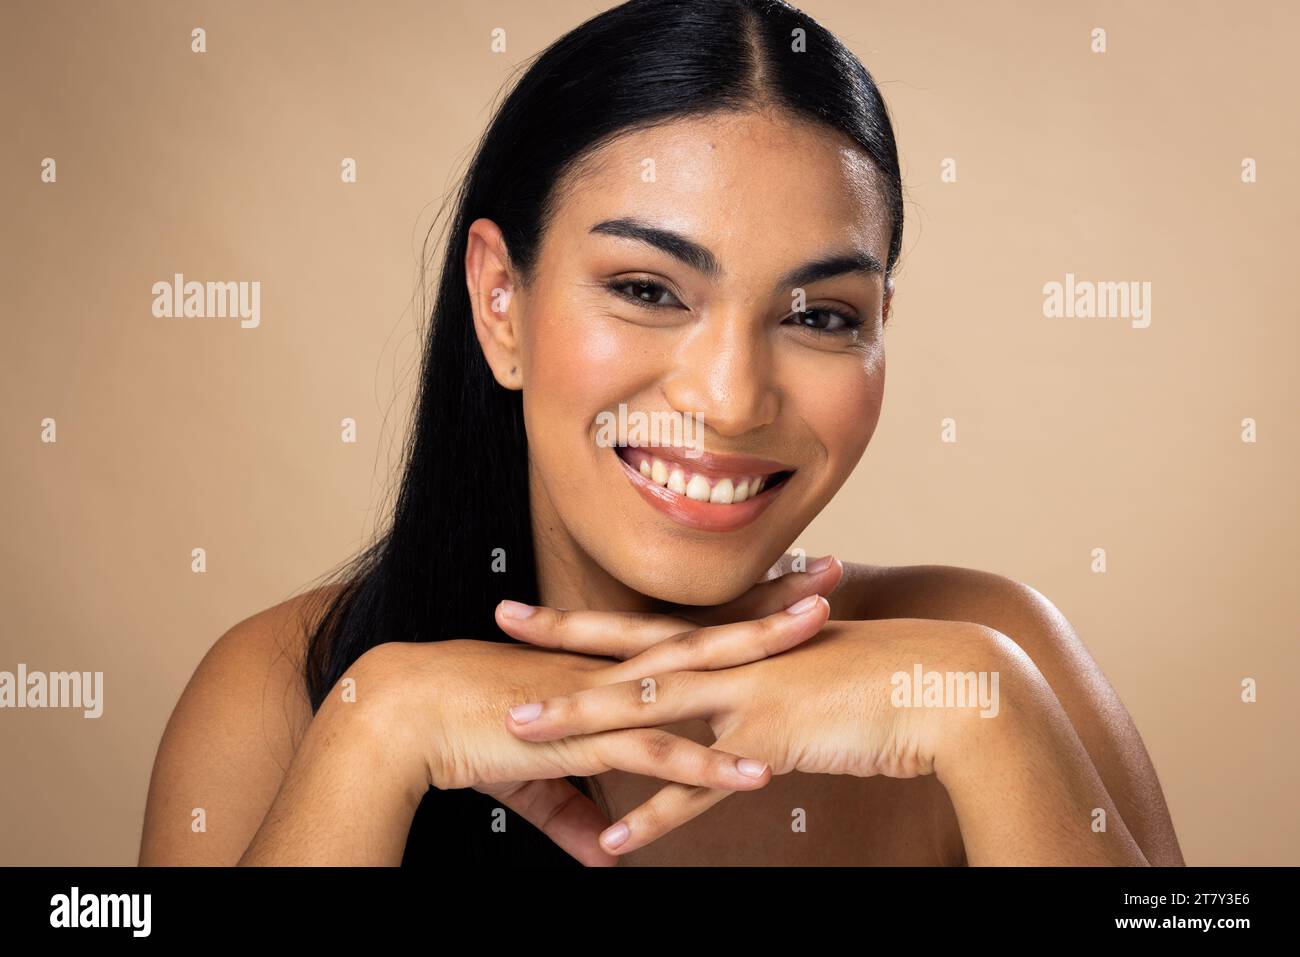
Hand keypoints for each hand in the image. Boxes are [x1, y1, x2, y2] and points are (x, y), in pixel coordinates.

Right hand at [370, 586, 835, 864]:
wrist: (405, 715)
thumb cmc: (465, 732)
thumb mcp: (533, 780)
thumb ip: (575, 812)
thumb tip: (601, 851)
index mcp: (607, 663)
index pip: (688, 628)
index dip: (740, 608)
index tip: (788, 584)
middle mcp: (613, 668)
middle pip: (710, 631)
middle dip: (771, 606)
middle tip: (831, 574)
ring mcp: (603, 698)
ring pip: (696, 676)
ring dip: (759, 663)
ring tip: (818, 645)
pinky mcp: (584, 737)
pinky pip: (655, 755)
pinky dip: (705, 770)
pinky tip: (753, 777)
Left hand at [503, 615, 1004, 854]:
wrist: (944, 685)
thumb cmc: (882, 674)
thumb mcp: (810, 662)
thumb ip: (766, 670)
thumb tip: (740, 683)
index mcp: (737, 643)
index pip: (645, 627)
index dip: (584, 619)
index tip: (530, 608)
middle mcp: (731, 660)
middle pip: (629, 653)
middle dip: (560, 646)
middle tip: (499, 629)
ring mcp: (746, 696)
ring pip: (646, 712)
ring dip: (582, 725)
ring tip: (523, 738)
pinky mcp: (768, 742)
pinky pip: (698, 792)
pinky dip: (655, 817)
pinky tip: (614, 841)